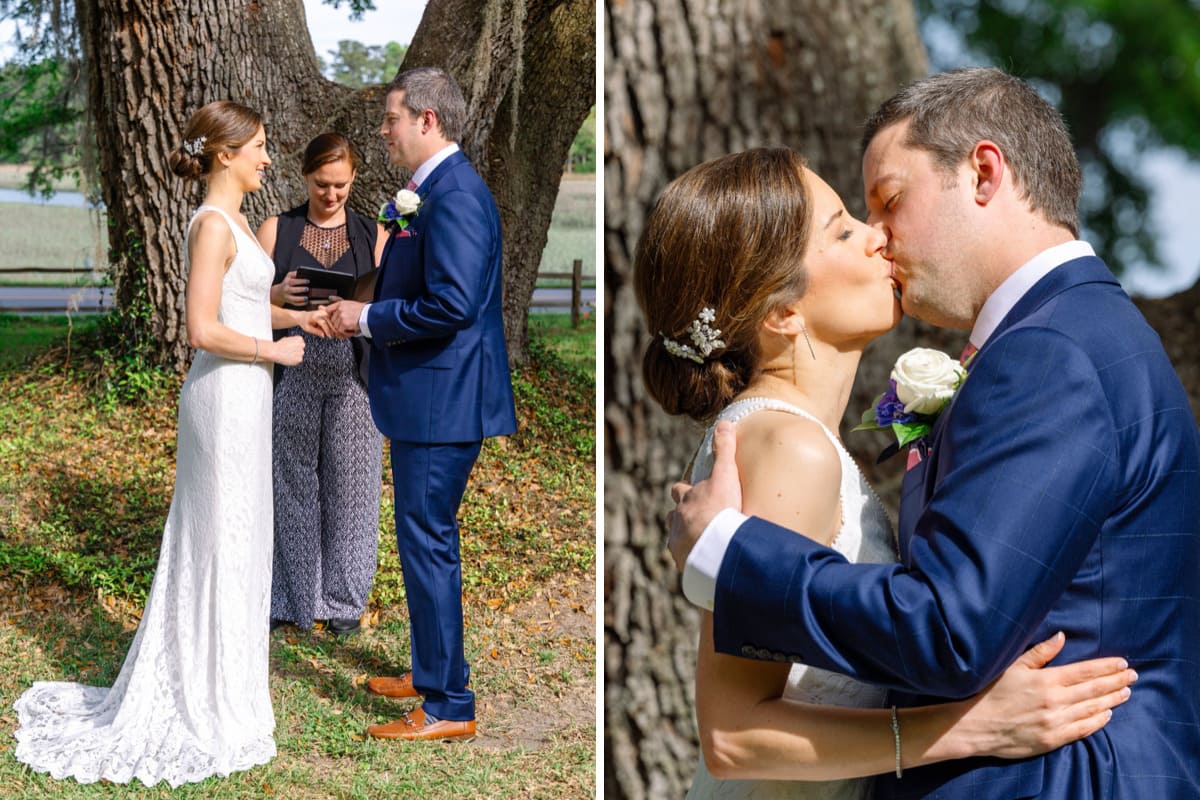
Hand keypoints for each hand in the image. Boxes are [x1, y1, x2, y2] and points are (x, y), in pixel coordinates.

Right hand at [273, 270, 308, 306]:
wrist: (279, 292)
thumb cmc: (288, 282)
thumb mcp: (289, 276)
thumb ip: (295, 273)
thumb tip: (304, 273)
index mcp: (287, 282)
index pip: (293, 281)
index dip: (300, 281)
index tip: (308, 281)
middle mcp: (286, 289)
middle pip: (292, 290)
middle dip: (300, 289)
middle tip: (307, 289)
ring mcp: (287, 296)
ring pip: (293, 299)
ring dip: (300, 299)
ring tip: (307, 298)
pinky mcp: (290, 302)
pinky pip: (295, 304)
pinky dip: (301, 304)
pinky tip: (307, 302)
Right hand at [273, 334, 305, 365]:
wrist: (275, 351)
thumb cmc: (279, 345)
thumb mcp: (287, 338)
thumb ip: (294, 341)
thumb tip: (296, 344)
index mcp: (299, 338)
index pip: (301, 343)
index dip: (295, 346)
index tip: (292, 347)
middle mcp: (302, 345)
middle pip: (301, 349)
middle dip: (296, 351)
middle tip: (290, 352)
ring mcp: (301, 352)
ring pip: (299, 355)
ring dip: (295, 356)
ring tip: (288, 355)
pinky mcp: (299, 359)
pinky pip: (298, 360)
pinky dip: (294, 360)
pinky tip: (288, 358)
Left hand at [300, 306, 335, 337]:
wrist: (303, 316)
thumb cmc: (304, 323)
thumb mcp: (307, 328)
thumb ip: (315, 331)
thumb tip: (323, 335)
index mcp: (315, 316)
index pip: (323, 323)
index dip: (327, 330)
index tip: (329, 336)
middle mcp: (320, 313)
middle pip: (329, 321)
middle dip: (332, 329)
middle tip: (333, 336)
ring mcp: (323, 312)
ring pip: (331, 320)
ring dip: (333, 327)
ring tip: (333, 334)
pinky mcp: (325, 312)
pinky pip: (330, 319)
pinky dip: (332, 325)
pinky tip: (332, 330)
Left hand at [325, 299, 364, 337]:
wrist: (369, 315)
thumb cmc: (362, 311)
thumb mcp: (349, 305)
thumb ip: (338, 307)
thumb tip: (324, 308)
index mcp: (341, 304)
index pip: (328, 309)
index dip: (329, 315)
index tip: (330, 318)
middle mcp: (340, 309)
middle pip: (332, 320)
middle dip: (337, 324)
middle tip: (345, 325)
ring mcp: (341, 316)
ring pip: (336, 326)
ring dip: (342, 328)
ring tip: (350, 327)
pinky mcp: (344, 323)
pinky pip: (341, 330)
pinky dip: (346, 332)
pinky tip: (351, 329)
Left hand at [667, 420, 743, 571]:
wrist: (714, 546)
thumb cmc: (719, 508)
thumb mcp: (725, 475)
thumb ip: (725, 450)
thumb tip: (724, 423)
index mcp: (686, 500)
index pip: (679, 489)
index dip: (685, 490)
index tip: (692, 491)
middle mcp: (677, 520)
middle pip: (673, 515)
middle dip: (681, 515)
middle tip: (696, 518)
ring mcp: (678, 542)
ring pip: (676, 537)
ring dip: (685, 537)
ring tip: (700, 541)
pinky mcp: (684, 562)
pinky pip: (684, 560)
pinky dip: (691, 559)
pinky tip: (702, 561)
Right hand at [949, 633, 1135, 758]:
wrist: (975, 725)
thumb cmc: (991, 692)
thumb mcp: (1013, 666)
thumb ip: (1040, 652)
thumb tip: (1061, 637)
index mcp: (1046, 680)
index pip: (1085, 671)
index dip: (1107, 667)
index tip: (1122, 663)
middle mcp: (1055, 700)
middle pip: (1094, 689)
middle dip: (1116, 681)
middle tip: (1133, 676)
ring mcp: (1056, 721)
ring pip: (1092, 709)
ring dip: (1112, 699)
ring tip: (1126, 693)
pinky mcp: (1053, 739)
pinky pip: (1083, 729)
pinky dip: (1098, 721)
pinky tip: (1108, 714)